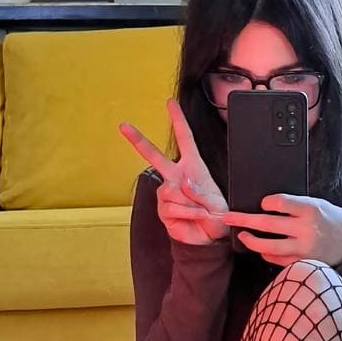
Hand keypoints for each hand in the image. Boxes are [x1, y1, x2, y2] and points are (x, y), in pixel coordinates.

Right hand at [119, 100, 228, 245]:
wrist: (211, 237)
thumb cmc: (217, 215)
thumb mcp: (218, 202)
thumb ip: (201, 192)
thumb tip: (182, 183)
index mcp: (193, 167)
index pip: (185, 139)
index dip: (178, 120)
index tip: (170, 102)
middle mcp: (176, 177)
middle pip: (154, 156)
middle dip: (138, 140)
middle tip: (123, 125)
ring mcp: (167, 193)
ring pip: (171, 191)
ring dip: (190, 203)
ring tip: (201, 210)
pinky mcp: (164, 209)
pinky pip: (173, 207)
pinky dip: (188, 213)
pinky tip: (195, 217)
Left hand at [225, 195, 341, 267]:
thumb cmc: (333, 221)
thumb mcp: (318, 205)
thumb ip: (295, 206)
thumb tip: (265, 206)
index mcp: (310, 210)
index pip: (278, 203)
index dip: (266, 202)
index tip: (262, 203)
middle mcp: (306, 230)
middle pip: (266, 224)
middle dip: (244, 220)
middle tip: (228, 217)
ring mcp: (303, 250)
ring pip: (268, 247)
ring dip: (251, 241)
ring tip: (242, 236)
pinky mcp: (302, 263)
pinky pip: (276, 259)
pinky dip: (266, 253)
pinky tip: (261, 249)